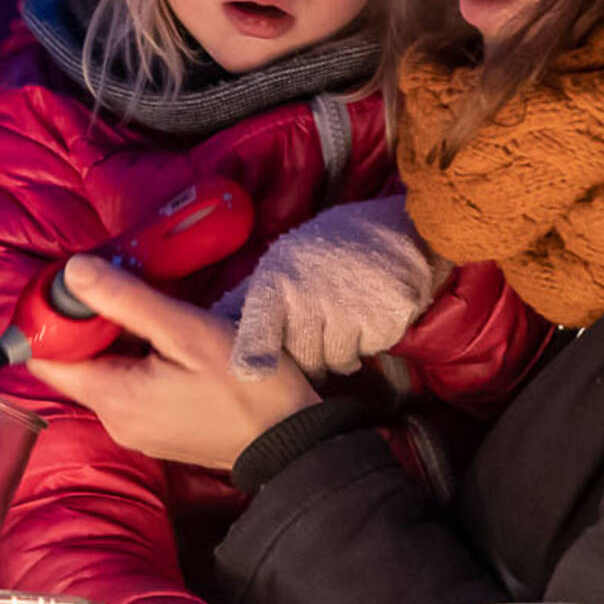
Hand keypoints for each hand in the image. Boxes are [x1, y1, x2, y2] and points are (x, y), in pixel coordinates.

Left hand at [26, 256, 320, 470]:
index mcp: (112, 398)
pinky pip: (127, 389)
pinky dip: (133, 361)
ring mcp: (135, 430)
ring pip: (102, 375)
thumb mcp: (186, 331)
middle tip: (119, 286)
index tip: (75, 285)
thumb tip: (73, 271)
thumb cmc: (246, 386)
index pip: (46, 358)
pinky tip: (163, 340)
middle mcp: (113, 421)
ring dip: (113, 341)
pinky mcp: (156, 432)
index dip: (50, 319)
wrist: (292, 442)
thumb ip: (127, 300)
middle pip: (73, 364)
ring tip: (147, 307)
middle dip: (86, 324)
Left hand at [212, 194, 446, 381]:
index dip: (254, 352)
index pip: (261, 326)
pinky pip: (367, 351)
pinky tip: (365, 314)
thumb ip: (251, 303)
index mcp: (277, 281)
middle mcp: (310, 295)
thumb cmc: (323, 255)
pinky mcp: (384, 317)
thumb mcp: (280, 266)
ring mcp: (350, 307)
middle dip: (308, 356)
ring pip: (336, 362)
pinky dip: (366, 342)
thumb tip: (214, 329)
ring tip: (342, 318)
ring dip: (338, 352)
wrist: (390, 231)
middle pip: (302, 359)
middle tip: (316, 330)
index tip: (248, 373)